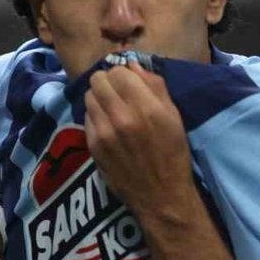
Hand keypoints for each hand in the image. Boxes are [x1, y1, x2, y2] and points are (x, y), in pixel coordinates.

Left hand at [85, 62, 195, 217]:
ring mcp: (104, 131)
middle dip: (107, 82)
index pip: (119, 71)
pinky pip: (86, 116)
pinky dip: (95, 115)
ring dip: (99, 97)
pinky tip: (108, 124)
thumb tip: (132, 65)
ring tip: (112, 108)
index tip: (128, 82)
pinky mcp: (93, 144)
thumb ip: (154, 86)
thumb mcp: (174, 116)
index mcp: (147, 107)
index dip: (123, 73)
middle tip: (117, 92)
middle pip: (98, 80)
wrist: (161, 194)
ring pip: (88, 96)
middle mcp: (122, 117)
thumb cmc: (173, 152)